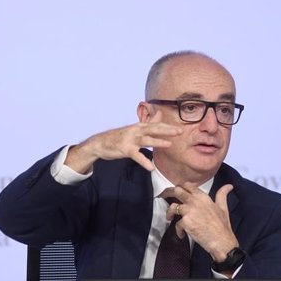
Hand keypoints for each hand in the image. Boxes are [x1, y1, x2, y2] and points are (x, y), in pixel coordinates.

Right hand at [65, 110, 181, 173]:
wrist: (100, 143)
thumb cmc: (118, 137)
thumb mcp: (134, 128)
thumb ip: (148, 122)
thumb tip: (159, 114)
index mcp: (139, 126)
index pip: (155, 125)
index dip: (167, 126)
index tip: (180, 128)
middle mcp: (135, 131)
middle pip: (153, 129)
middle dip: (167, 130)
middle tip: (179, 131)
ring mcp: (130, 140)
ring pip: (146, 140)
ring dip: (158, 142)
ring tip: (169, 145)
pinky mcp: (125, 149)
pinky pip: (136, 155)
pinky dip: (144, 161)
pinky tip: (151, 167)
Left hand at [163, 183, 238, 261]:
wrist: (222, 241)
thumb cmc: (222, 225)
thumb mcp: (223, 207)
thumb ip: (222, 195)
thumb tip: (229, 185)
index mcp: (203, 197)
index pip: (188, 185)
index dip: (181, 186)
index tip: (177, 190)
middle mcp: (194, 201)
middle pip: (177, 191)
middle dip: (169, 194)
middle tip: (165, 197)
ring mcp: (189, 211)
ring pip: (172, 207)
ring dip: (169, 213)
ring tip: (170, 218)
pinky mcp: (185, 222)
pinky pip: (177, 224)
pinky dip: (178, 230)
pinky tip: (182, 235)